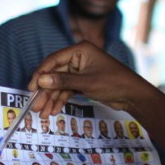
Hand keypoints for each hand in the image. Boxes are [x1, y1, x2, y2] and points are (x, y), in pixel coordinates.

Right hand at [29, 42, 152, 116]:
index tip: (31, 88)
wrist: (133, 95)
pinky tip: (54, 110)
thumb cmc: (114, 83)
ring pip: (60, 84)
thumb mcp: (87, 83)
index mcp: (80, 50)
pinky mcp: (83, 82)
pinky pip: (67, 90)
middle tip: (35, 106)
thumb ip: (63, 81)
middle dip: (45, 92)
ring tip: (43, 113)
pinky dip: (61, 100)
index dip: (40, 74)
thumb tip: (41, 81)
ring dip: (51, 99)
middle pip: (55, 74)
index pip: (53, 60)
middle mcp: (78, 58)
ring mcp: (80, 70)